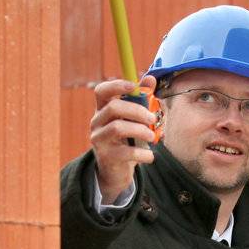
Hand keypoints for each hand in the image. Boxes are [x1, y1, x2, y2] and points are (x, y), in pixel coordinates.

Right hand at [88, 75, 158, 201]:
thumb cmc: (126, 139)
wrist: (116, 170)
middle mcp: (97, 122)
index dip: (116, 85)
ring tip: (152, 137)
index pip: (101, 91)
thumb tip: (151, 79)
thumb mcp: (133, 118)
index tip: (133, 86)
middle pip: (113, 108)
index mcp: (103, 109)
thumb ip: (141, 98)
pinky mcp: (106, 157)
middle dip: (137, 111)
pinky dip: (142, 153)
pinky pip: (125, 152)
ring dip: (140, 131)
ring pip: (118, 128)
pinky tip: (150, 156)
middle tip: (152, 119)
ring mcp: (99, 139)